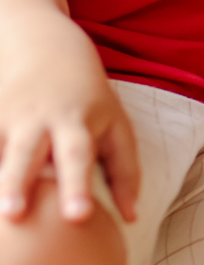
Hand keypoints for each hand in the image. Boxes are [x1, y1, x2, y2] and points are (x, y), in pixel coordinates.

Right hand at [0, 33, 138, 224]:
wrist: (45, 46)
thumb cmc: (89, 98)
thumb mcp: (115, 125)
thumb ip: (125, 171)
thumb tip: (131, 219)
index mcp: (76, 123)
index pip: (79, 157)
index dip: (78, 186)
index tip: (79, 217)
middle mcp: (39, 119)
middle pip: (28, 153)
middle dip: (19, 183)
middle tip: (15, 216)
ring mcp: (7, 115)